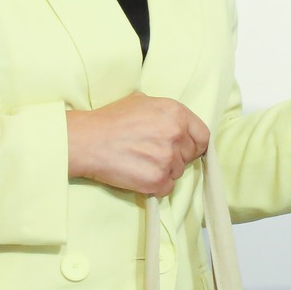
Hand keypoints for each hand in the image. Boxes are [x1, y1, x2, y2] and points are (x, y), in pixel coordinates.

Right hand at [67, 93, 210, 196]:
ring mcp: (168, 159)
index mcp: (176, 113)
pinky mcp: (157, 180)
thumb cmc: (110, 120)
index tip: (184, 148)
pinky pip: (167, 188)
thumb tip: (175, 121)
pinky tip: (140, 175)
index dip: (194, 143)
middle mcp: (176, 134)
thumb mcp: (141, 101)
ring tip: (142, 163)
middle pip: (190, 155)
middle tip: (155, 155)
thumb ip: (164, 111)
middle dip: (177, 157)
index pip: (203, 135)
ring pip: (179, 172)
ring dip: (165, 171)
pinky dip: (156, 186)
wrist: (87, 141)